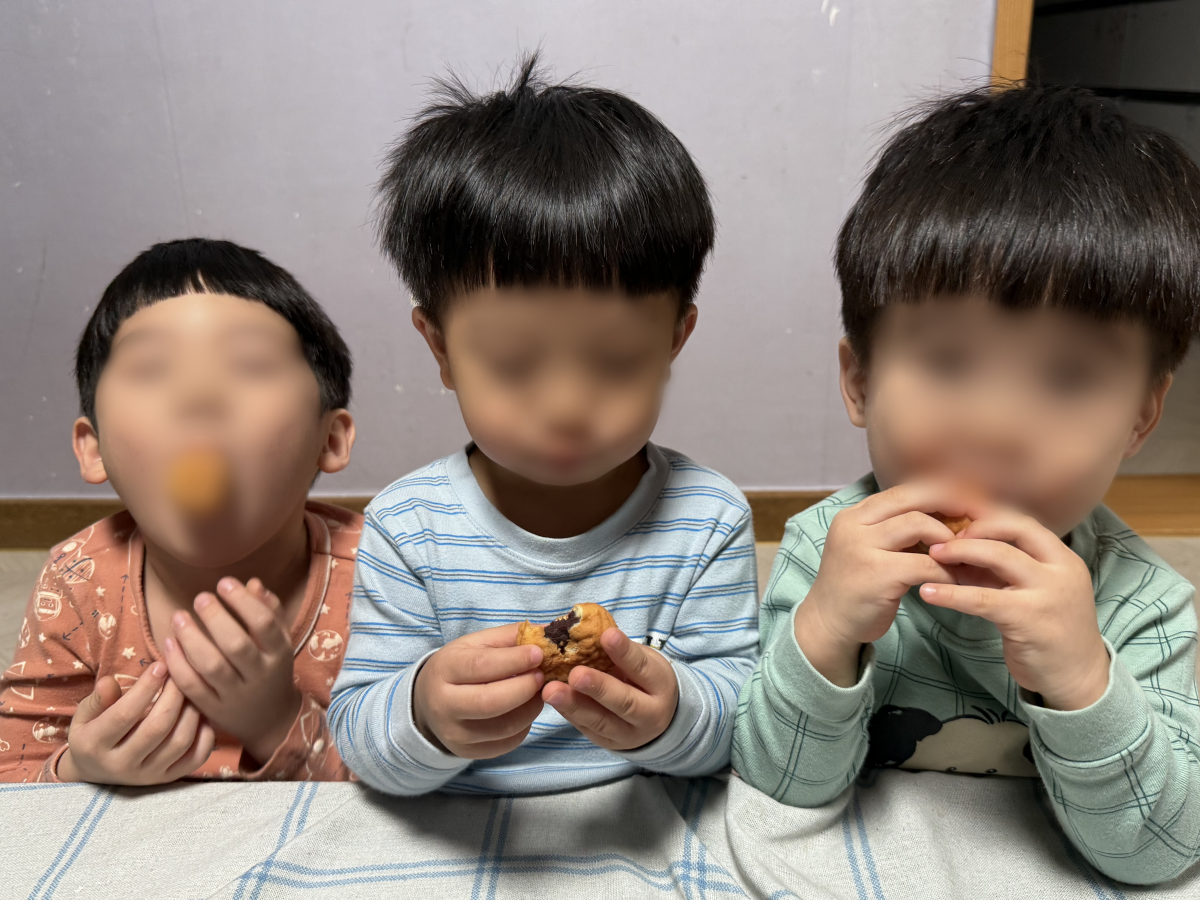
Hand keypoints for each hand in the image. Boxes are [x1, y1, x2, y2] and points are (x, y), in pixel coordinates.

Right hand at [57, 663, 214, 784]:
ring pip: (180, 741)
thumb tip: (109, 682)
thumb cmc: (92, 734)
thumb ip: (97, 700)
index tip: (160, 665)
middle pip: (157, 727)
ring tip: (191, 689)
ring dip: (192, 711)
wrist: (96, 773)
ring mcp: (147, 775)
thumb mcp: (83, 716)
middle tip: (180, 672)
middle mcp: (122, 764)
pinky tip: (201, 714)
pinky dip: (205, 734)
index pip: (124, 715)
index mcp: (95, 745)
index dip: (145, 688)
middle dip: (174, 695)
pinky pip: (196, 757)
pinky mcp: (168, 779)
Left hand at [162, 577, 300, 765]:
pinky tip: (169, 642)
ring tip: (178, 616)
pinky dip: (178, 664)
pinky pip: (192, 686)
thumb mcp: (278, 642)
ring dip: (192, 639)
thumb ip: (269, 612)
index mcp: (279, 654)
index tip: (224, 582)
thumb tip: (253, 583)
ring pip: (211, 667)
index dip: (244, 602)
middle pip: (237, 646)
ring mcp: (235, 695)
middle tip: (200, 598)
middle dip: (216, 619)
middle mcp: (259, 675)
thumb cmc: (272, 670)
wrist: (271, 720)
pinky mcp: (213, 709)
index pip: (264, 624)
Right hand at [413, 624, 544, 758]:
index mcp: (444, 670)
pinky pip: (506, 743)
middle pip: (490, 702)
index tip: (539, 654)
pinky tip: (525, 710)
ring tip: (538, 692)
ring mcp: (455, 734)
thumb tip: (547, 633)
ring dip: (530, 708)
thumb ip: (509, 637)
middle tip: (542, 676)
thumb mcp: (476, 643)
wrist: (429, 703)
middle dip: (524, 688)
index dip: (514, 661)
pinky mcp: (468, 753)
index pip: (480, 666)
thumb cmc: (459, 667)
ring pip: (504, 728)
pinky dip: (524, 726)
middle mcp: (444, 706)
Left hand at [542, 629, 677, 750]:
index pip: (643, 668)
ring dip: (574, 705)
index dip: (625, 653)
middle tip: (575, 674)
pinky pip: (586, 729)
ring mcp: (628, 734)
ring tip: (551, 691)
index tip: (606, 635)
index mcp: (661, 686)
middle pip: (624, 702)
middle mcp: (650, 714)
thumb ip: (619, 651)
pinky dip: (568, 713)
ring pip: (601, 722)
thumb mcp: (643, 660)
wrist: (657, 717)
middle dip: (598, 688)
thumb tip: (584, 632)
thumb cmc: (644, 678)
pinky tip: (552, 700)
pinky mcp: (608, 743)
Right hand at [794, 481, 965, 685]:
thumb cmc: (855, 586)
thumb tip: (943, 512)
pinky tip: (954, 580)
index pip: (903, 490)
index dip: (938, 492)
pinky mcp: (876, 575)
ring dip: (948, 539)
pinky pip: (924, 563)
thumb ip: (893, 529)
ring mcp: (862, 548)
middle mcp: (854, 524)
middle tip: (976, 519)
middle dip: (949, 504)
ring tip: (961, 554)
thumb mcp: (868, 547)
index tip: (965, 503)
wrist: (827, 624)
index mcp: (854, 514)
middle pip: (912, 498)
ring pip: (919, 525)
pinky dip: (945, 571)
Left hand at [920, 508, 1109, 710]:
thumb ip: (1001, 571)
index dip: (987, 517)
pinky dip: (952, 594)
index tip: (957, 521)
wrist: (1078, 677)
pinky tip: (928, 593)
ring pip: (999, 556)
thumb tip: (956, 549)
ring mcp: (1048, 593)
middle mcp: (1060, 570)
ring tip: (931, 554)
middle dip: (973, 528)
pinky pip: (983, 599)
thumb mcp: (1031, 591)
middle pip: (1013, 530)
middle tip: (942, 536)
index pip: (1022, 522)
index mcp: (1062, 558)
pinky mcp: (1029, 619)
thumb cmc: (1049, 630)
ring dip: (960, 551)